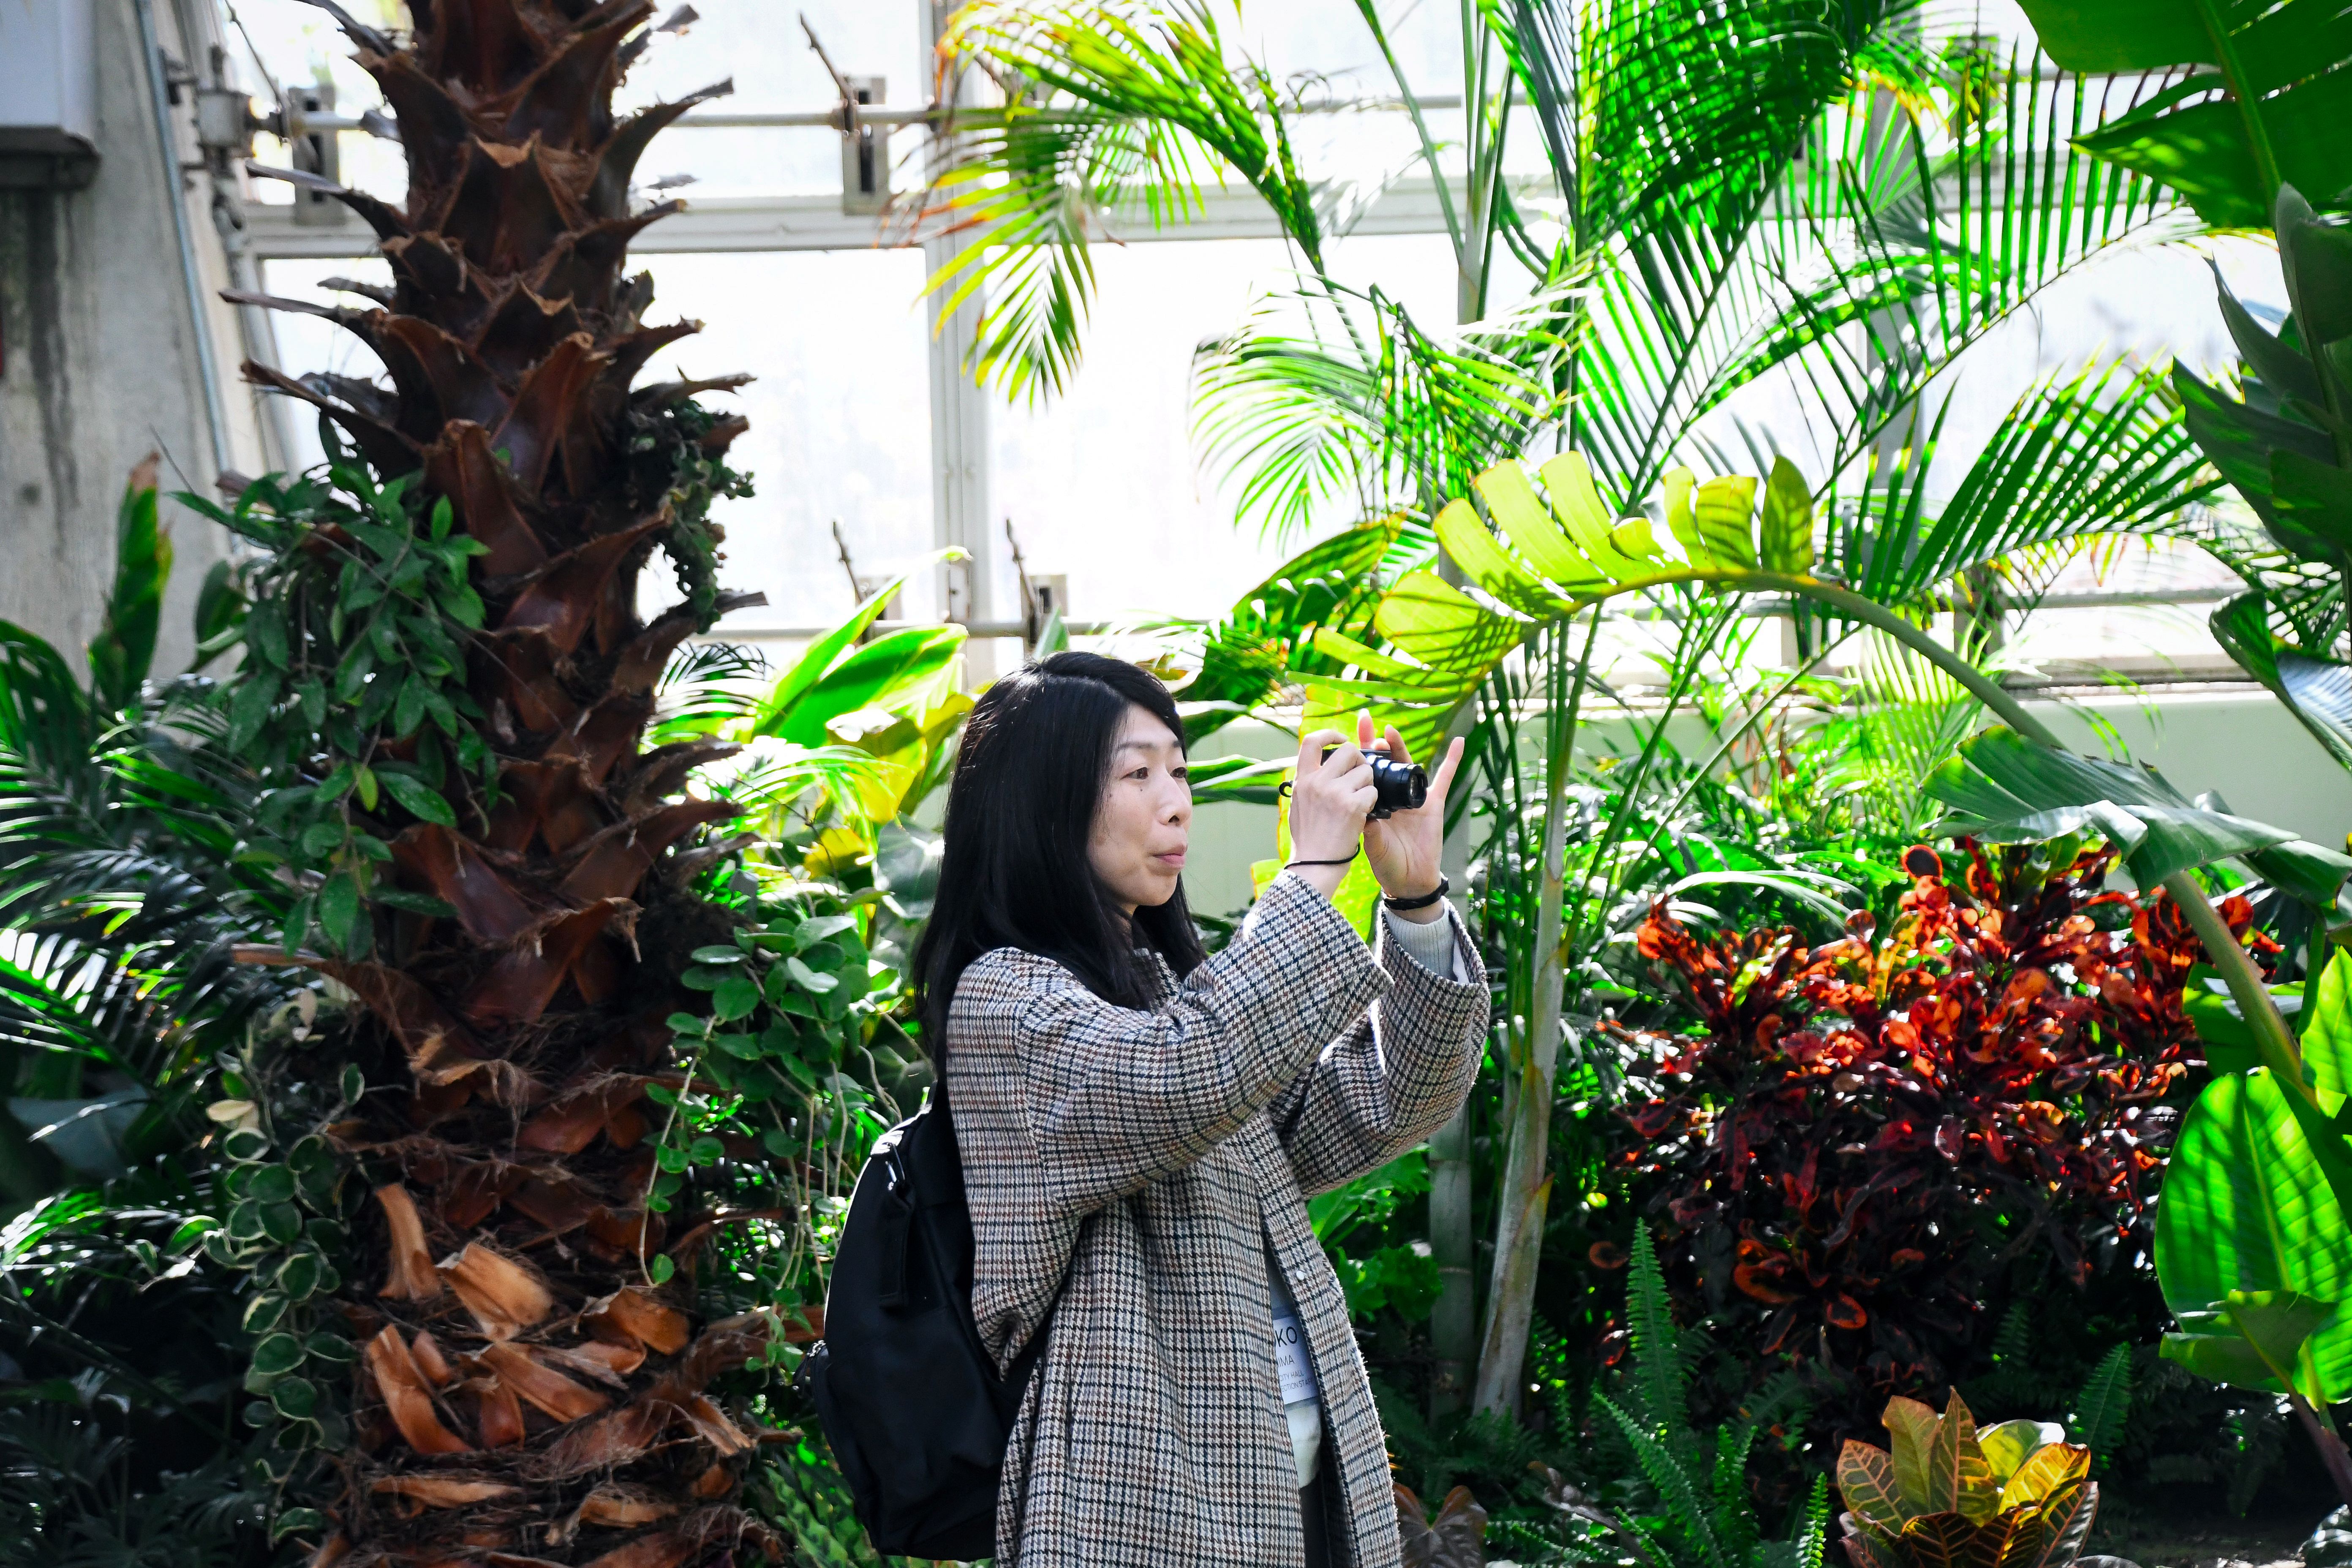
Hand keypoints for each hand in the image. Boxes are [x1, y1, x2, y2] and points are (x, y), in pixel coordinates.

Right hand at [1287, 726, 1376, 900]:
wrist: (1315, 866)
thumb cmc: (1308, 840)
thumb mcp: (1298, 805)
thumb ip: (1308, 784)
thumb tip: (1317, 767)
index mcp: (1302, 780)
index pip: (1311, 741)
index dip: (1330, 734)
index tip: (1341, 739)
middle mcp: (1317, 782)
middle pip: (1347, 750)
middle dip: (1360, 760)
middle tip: (1360, 776)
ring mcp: (1335, 793)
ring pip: (1365, 771)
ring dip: (1368, 784)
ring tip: (1359, 802)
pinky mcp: (1353, 806)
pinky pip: (1372, 792)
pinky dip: (1372, 803)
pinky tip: (1364, 815)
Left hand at [1357, 711, 1462, 923]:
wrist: (1408, 881)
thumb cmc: (1386, 863)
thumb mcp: (1372, 844)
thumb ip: (1370, 827)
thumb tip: (1365, 811)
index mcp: (1372, 802)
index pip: (1361, 772)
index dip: (1354, 755)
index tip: (1342, 737)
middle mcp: (1391, 795)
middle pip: (1382, 762)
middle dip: (1374, 743)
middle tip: (1365, 723)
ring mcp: (1412, 797)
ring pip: (1407, 765)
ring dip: (1400, 747)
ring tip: (1390, 731)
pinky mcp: (1433, 803)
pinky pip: (1445, 778)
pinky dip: (1452, 760)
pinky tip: (1459, 742)